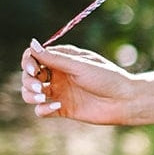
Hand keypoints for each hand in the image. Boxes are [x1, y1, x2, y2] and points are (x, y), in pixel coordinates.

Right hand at [20, 38, 134, 124]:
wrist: (125, 101)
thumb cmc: (107, 78)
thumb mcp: (80, 66)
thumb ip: (55, 58)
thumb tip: (31, 44)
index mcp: (62, 60)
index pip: (34, 57)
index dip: (28, 62)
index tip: (33, 69)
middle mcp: (58, 75)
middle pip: (29, 76)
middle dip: (28, 80)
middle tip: (39, 86)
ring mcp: (59, 92)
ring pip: (31, 93)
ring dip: (29, 94)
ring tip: (41, 96)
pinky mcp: (62, 109)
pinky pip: (42, 110)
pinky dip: (42, 109)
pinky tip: (54, 106)